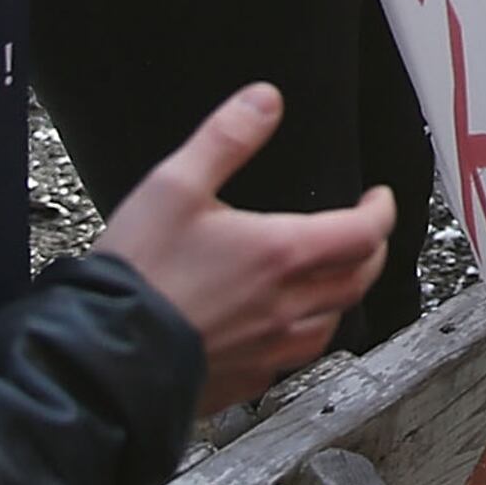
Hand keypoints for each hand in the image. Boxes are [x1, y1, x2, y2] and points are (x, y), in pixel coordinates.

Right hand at [96, 83, 397, 416]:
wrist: (103, 354)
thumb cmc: (138, 277)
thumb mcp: (175, 186)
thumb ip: (226, 139)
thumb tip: (263, 103)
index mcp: (280, 254)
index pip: (364, 233)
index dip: (382, 210)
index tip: (378, 199)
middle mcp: (286, 306)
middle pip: (359, 279)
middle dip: (370, 251)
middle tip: (364, 234)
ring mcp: (269, 349)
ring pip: (332, 324)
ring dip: (340, 296)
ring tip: (329, 279)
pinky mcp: (246, 380)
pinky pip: (292, 361)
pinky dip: (300, 337)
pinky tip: (281, 329)